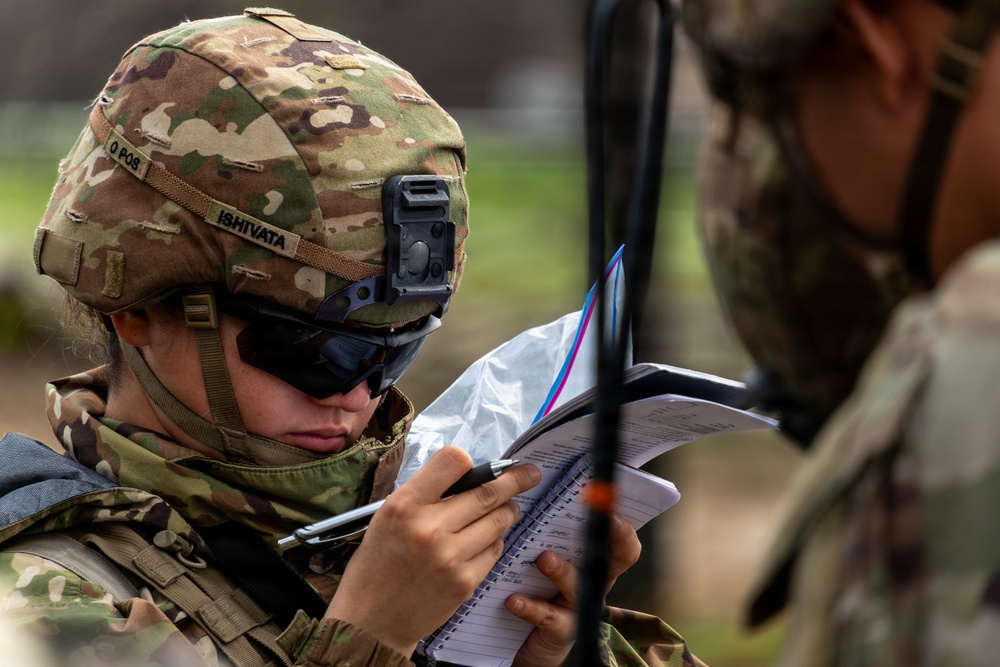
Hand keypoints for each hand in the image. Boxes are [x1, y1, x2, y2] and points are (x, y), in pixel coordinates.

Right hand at [326, 446, 540, 656]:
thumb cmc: (379, 562)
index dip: (469, 461)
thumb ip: (426, 494)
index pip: (453, 462)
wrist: (371, 619)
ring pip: (499, 520)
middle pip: (488, 492)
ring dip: (509, 510)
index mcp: (405, 505)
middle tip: (529, 474)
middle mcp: (429, 528)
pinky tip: (486, 539)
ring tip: (509, 507)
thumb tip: (470, 475)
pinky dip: (495, 540)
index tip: (481, 466)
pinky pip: (495, 550)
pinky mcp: (465, 582)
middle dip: (514, 480)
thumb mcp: (389, 515)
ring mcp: (450, 557)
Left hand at [507, 513, 640, 666]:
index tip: (611, 503)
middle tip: (602, 520)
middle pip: (613, 562)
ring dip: (562, 571)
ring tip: (544, 559)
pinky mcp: (560, 631)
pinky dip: (530, 607)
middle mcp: (593, 584)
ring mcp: (578, 609)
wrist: (528, 642)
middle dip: (613, 539)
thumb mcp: (548, 560)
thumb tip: (536, 492)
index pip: (622, 545)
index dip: (623, 527)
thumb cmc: (539, 590)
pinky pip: (548, 617)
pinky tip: (513, 600)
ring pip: (578, 588)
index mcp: (593, 563)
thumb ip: (548, 533)